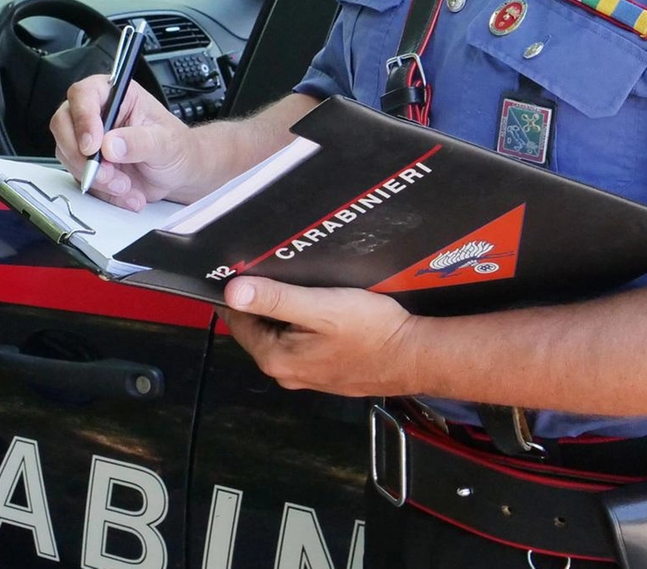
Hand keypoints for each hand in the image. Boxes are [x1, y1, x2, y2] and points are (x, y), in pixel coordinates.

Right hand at [50, 75, 197, 210]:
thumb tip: (111, 145)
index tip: (93, 146)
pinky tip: (127, 192)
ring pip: (68, 154)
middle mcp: (96, 113)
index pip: (84, 95)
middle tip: (107, 174)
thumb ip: (141, 141)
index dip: (83, 118)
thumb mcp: (167, 143)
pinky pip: (80, 177)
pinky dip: (102, 191)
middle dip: (82, 156)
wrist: (179, 173)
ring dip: (95, 177)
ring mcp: (87, 139)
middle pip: (63, 124)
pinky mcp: (86, 163)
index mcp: (116, 94)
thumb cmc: (176, 148)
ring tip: (127, 185)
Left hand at [220, 277, 421, 396]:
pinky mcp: (326, 374)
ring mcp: (306, 377)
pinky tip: (324, 312)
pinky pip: (302, 346)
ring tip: (303, 289)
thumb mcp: (321, 306)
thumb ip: (276, 298)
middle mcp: (285, 373)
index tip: (247, 269)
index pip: (238, 321)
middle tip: (279, 273)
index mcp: (275, 358)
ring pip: (281, 337)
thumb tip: (233, 291)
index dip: (239, 293)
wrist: (414, 356)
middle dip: (263, 303)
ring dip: (285, 315)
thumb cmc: (371, 331)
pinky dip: (305, 328)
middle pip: (258, 330)